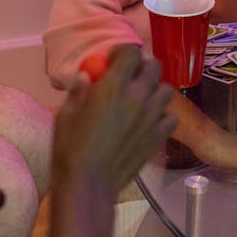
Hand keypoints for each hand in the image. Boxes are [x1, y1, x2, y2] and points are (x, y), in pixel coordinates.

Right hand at [51, 44, 177, 196]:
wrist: (89, 184)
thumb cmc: (71, 149)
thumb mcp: (66, 114)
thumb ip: (79, 91)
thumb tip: (86, 76)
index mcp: (113, 86)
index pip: (131, 53)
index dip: (122, 52)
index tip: (112, 60)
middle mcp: (138, 97)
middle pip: (154, 66)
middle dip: (142, 66)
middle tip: (129, 76)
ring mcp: (152, 117)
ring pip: (166, 90)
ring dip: (155, 89)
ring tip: (141, 98)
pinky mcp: (159, 136)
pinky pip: (170, 117)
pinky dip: (162, 114)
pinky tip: (149, 121)